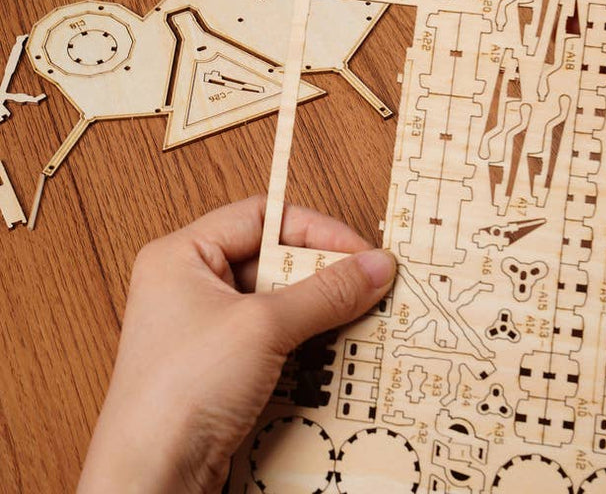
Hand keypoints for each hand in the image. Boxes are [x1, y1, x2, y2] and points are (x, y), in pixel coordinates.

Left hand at [77, 196, 395, 493]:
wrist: (151, 480)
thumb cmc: (183, 391)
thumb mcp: (263, 328)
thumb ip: (325, 292)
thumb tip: (376, 265)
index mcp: (182, 254)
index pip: (260, 216)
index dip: (313, 228)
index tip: (358, 250)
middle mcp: (191, 283)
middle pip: (271, 257)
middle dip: (320, 271)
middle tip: (364, 283)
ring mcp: (204, 324)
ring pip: (276, 298)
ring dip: (318, 307)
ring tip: (357, 315)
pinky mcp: (219, 362)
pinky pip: (273, 333)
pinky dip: (305, 336)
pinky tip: (333, 346)